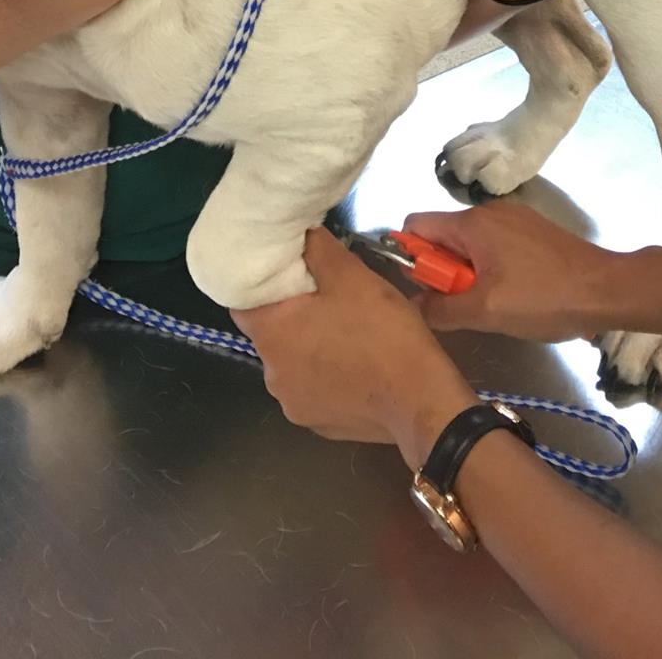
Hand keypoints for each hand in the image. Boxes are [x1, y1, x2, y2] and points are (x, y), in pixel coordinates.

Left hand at [234, 230, 476, 462]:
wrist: (419, 398)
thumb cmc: (381, 331)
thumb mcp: (352, 276)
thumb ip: (319, 250)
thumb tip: (303, 235)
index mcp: (272, 335)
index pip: (241, 304)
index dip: (258, 284)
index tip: (281, 272)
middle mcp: (272, 375)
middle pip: (271, 334)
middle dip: (292, 315)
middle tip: (324, 297)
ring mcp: (293, 405)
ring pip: (292, 363)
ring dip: (309, 347)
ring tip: (345, 332)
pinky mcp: (317, 425)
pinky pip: (312, 390)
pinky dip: (326, 376)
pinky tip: (355, 365)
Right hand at [402, 202, 620, 341]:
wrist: (606, 290)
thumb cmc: (543, 298)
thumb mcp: (486, 311)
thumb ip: (441, 308)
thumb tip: (413, 304)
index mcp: (472, 223)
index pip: (416, 225)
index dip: (409, 255)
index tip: (422, 288)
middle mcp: (490, 212)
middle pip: (444, 236)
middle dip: (443, 271)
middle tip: (460, 306)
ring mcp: (514, 219)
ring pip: (470, 244)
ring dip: (468, 274)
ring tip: (489, 306)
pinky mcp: (533, 232)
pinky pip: (495, 246)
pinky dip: (491, 269)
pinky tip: (513, 296)